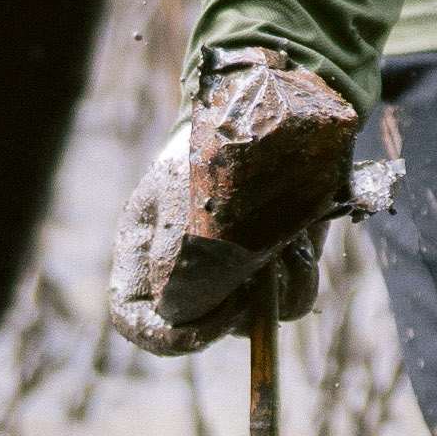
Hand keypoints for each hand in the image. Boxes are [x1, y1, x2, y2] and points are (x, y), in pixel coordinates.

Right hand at [106, 47, 356, 357]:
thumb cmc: (224, 146)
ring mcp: (232, 262)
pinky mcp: (274, 257)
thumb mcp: (194, 210)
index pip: (134, 317)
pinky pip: (286, 299)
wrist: (284, 100)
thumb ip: (184, 277)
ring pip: (249, 317)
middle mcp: (185, 263)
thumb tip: (186, 321)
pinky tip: (302, 238)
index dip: (164, 335)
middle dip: (232, 308)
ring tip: (283, 239)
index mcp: (145, 246)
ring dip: (272, 289)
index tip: (209, 322)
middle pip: (196, 324)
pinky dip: (298, 276)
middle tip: (254, 272)